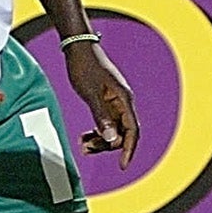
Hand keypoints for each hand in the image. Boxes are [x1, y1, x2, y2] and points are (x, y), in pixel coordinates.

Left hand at [63, 40, 137, 166]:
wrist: (78, 47)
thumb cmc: (84, 67)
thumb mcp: (90, 94)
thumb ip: (102, 117)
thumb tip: (113, 139)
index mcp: (124, 99)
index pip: (132, 131)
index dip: (128, 149)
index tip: (122, 165)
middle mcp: (123, 102)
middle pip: (123, 133)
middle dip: (107, 145)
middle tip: (86, 149)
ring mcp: (114, 102)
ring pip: (113, 129)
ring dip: (100, 139)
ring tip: (82, 144)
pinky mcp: (106, 101)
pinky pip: (106, 122)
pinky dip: (97, 131)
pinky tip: (84, 136)